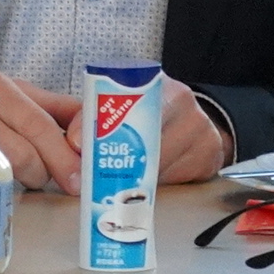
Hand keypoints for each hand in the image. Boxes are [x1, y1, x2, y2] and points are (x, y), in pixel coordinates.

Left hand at [0, 65, 232, 189]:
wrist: (194, 120)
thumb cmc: (142, 112)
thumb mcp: (115, 104)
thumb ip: (88, 113)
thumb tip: (64, 142)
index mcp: (152, 82)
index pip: (125, 100)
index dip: (98, 124)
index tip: (74, 143)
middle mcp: (183, 101)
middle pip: (143, 138)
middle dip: (111, 161)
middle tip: (84, 177)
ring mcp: (200, 131)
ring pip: (158, 164)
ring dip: (128, 180)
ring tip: (103, 189)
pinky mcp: (209, 159)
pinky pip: (175, 180)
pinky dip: (150, 188)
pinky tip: (134, 191)